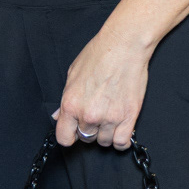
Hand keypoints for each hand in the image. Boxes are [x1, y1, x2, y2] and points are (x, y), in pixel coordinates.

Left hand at [53, 22, 150, 151]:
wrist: (124, 46)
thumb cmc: (99, 54)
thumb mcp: (72, 75)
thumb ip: (65, 100)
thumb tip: (59, 116)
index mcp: (71, 104)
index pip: (64, 137)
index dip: (69, 135)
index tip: (74, 132)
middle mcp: (88, 114)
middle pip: (86, 138)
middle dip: (89, 129)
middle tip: (95, 114)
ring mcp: (109, 117)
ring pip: (104, 142)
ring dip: (105, 133)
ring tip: (109, 118)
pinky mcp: (129, 117)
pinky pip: (122, 142)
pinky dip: (120, 140)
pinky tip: (119, 129)